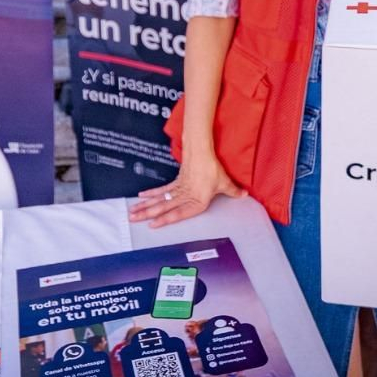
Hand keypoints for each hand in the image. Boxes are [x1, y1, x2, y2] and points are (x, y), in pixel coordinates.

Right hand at [128, 147, 243, 227]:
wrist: (202, 151)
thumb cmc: (213, 168)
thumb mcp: (225, 182)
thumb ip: (233, 191)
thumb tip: (244, 195)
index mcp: (196, 200)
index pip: (178, 213)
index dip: (165, 219)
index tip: (153, 224)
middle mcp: (185, 196)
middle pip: (163, 206)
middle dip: (147, 214)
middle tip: (133, 219)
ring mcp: (178, 189)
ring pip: (159, 199)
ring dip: (145, 206)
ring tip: (132, 212)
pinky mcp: (176, 182)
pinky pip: (162, 190)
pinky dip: (151, 194)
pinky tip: (141, 197)